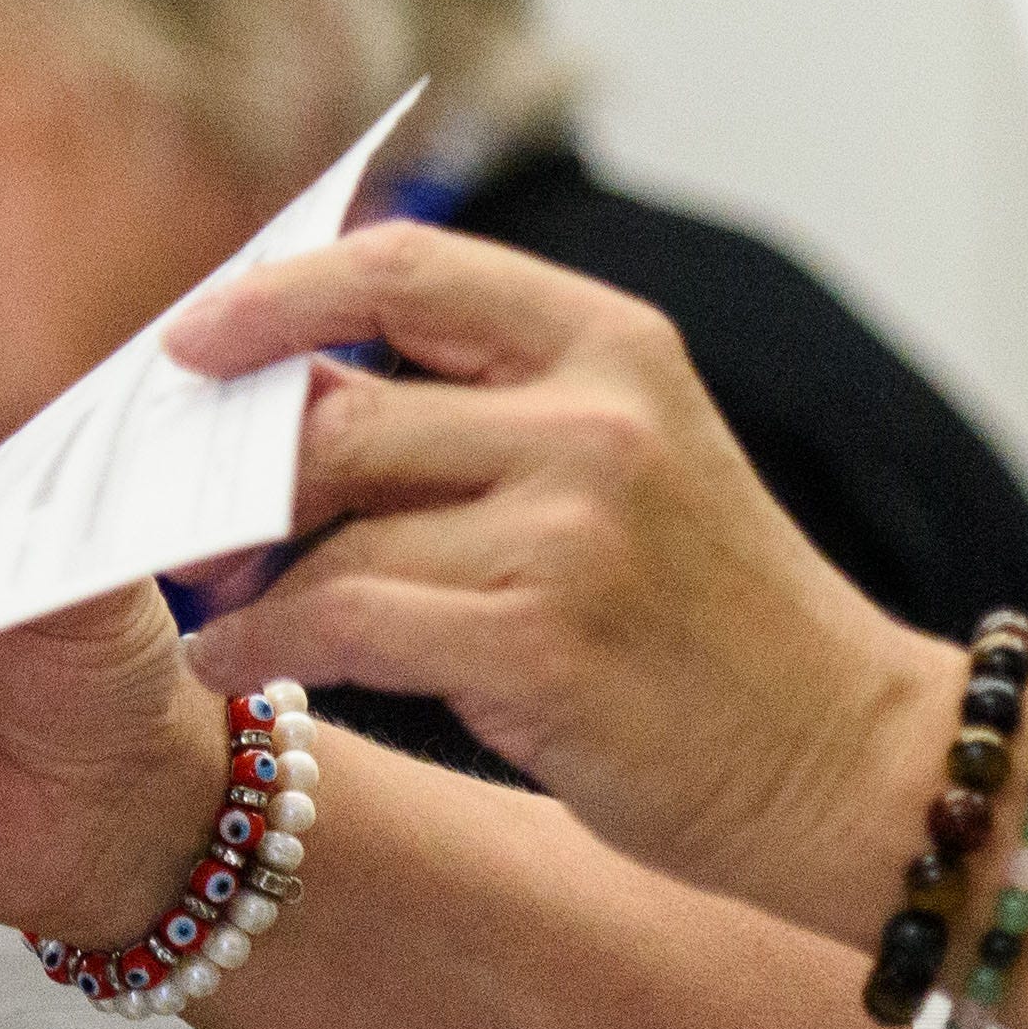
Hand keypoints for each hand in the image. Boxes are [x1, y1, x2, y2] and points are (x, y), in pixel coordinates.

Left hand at [168, 229, 948, 924]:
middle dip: (234, 470)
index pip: (406, 268)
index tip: (191, 339)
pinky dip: (262, 644)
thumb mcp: (632, 462)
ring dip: (244, 581)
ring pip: (330, 531)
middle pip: (337, 409)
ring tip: (217, 613)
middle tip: (182, 517)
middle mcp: (593, 420)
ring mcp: (571, 532)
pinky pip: (341, 622)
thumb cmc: (712, 624)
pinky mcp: (541, 646)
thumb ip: (492, 409)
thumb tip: (285, 398)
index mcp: (614, 346)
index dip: (277, 294)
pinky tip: (237, 665)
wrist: (845, 759)